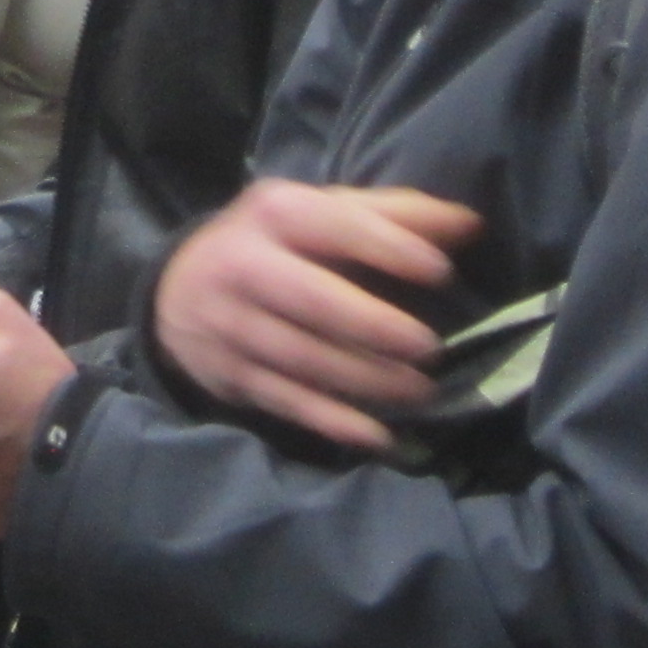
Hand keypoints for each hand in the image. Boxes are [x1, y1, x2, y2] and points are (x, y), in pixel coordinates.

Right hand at [150, 178, 477, 450]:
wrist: (179, 289)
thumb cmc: (275, 244)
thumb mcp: (319, 212)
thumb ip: (392, 215)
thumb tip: (469, 226)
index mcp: (275, 212)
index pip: (335, 226)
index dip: (389, 248)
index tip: (440, 273)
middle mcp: (246, 265)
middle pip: (312, 300)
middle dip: (375, 326)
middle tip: (432, 349)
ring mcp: (233, 325)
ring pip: (304, 359)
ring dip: (367, 381)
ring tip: (421, 392)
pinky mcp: (232, 375)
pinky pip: (288, 403)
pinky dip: (335, 423)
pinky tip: (380, 436)